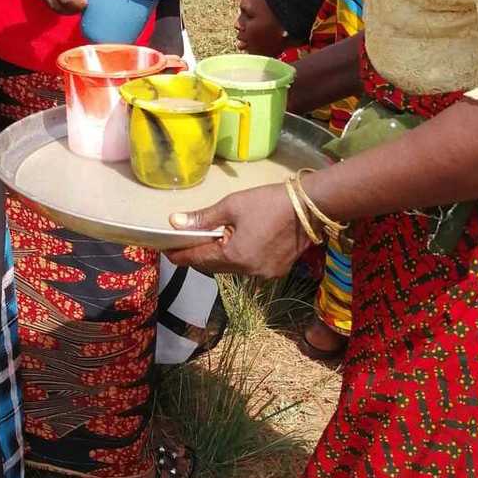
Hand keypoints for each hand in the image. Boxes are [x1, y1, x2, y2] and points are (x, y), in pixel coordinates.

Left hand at [165, 183, 311, 275]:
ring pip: (231, 268)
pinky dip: (238, 257)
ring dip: (219, 256)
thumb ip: (203, 218)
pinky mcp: (276, 271)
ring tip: (212, 239)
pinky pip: (248, 267)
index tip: (165, 251)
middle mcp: (248, 272)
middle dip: (199, 254)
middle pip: (214, 266)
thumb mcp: (232, 205)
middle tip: (186, 241)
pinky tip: (238, 242)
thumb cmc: (269, 202)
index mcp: (235, 256)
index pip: (197, 260)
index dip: (179, 255)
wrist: (311, 207)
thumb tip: (175, 223)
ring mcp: (264, 274)